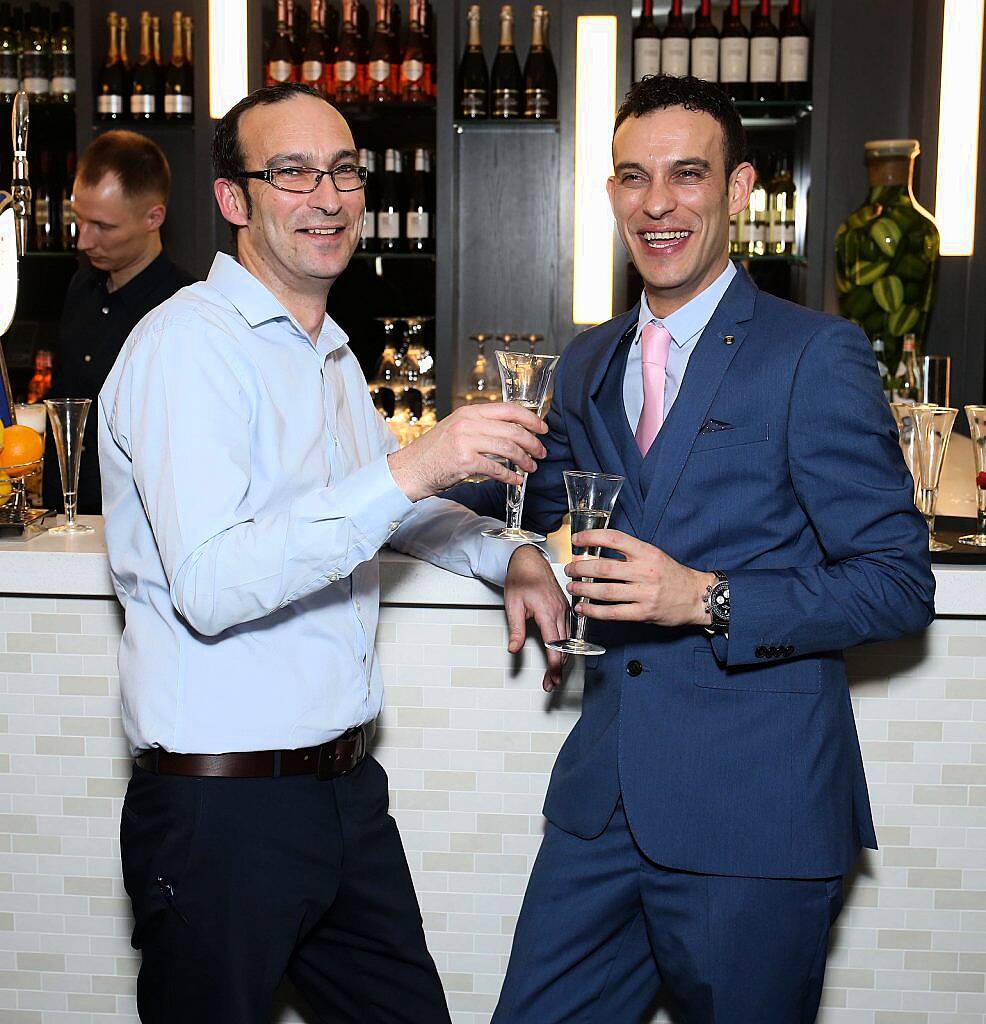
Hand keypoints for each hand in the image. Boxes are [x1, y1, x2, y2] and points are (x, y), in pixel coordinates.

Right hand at [387, 403, 547, 501]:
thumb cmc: (433, 453)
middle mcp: (468, 423)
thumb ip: (480, 427)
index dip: (530, 418)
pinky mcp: (464, 461)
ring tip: (531, 467)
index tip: (542, 428)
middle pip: (513, 429)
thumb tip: (511, 433)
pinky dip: (510, 476)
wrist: (409, 470)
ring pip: (508, 448)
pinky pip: (496, 468)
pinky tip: (516, 480)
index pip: (508, 409)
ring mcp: (466, 441)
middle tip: (541, 452)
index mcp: (469, 412)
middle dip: (532, 442)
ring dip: (524, 459)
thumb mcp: (456, 430)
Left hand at [504, 545, 569, 691]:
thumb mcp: (513, 605)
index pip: (554, 644)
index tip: (553, 676)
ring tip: (554, 674)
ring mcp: (564, 609)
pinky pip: (569, 631)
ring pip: (569, 640)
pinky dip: (566, 646)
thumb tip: (514, 648)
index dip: (554, 664)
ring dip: (563, 658)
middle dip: (559, 667)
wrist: (528, 560)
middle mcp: (560, 610)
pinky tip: (561, 654)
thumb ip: (516, 629)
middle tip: (550, 683)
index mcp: (547, 611)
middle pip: (565, 646)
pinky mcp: (565, 607)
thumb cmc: (521, 578)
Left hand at [565, 529, 714, 627]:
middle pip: (603, 568)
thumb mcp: (654, 555)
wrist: (697, 597)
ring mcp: (644, 593)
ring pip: (604, 591)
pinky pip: (613, 612)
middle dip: (580, 568)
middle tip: (569, 569)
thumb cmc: (672, 575)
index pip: (614, 538)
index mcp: (646, 552)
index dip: (591, 537)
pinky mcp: (643, 613)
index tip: (577, 539)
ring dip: (583, 590)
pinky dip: (594, 611)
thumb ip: (629, 553)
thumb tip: (597, 550)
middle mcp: (644, 571)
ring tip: (572, 588)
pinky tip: (582, 608)